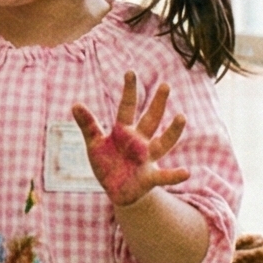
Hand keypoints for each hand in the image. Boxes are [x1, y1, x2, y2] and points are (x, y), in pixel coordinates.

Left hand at [70, 72, 189, 210]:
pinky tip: (187, 172)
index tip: (130, 72)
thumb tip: (75, 104)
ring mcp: (147, 159)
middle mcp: (139, 142)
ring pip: (163, 143)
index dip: (128, 91)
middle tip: (165, 85)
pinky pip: (165, 176)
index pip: (127, 108)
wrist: (118, 190)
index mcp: (124, 132)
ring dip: (172, 131)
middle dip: (157, 103)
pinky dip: (175, 175)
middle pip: (150, 120)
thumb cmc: (107, 163)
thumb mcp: (95, 144)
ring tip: (181, 117)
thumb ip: (88, 125)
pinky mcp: (150, 177)